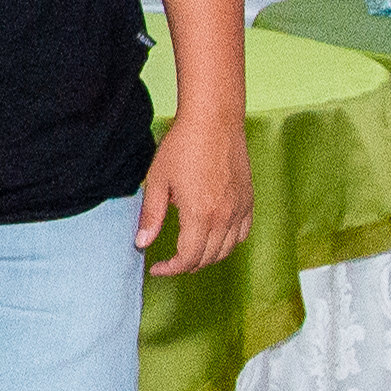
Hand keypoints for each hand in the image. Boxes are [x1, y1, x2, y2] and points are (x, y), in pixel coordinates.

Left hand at [138, 112, 251, 276]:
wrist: (214, 121)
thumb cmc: (182, 147)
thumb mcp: (157, 181)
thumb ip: (151, 216)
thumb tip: (142, 243)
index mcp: (200, 215)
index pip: (188, 258)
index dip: (170, 269)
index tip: (156, 267)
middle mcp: (225, 217)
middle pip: (208, 257)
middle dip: (187, 265)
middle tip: (169, 262)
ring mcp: (240, 209)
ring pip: (228, 249)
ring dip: (208, 257)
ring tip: (189, 253)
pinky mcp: (248, 199)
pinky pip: (243, 232)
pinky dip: (229, 243)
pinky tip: (214, 238)